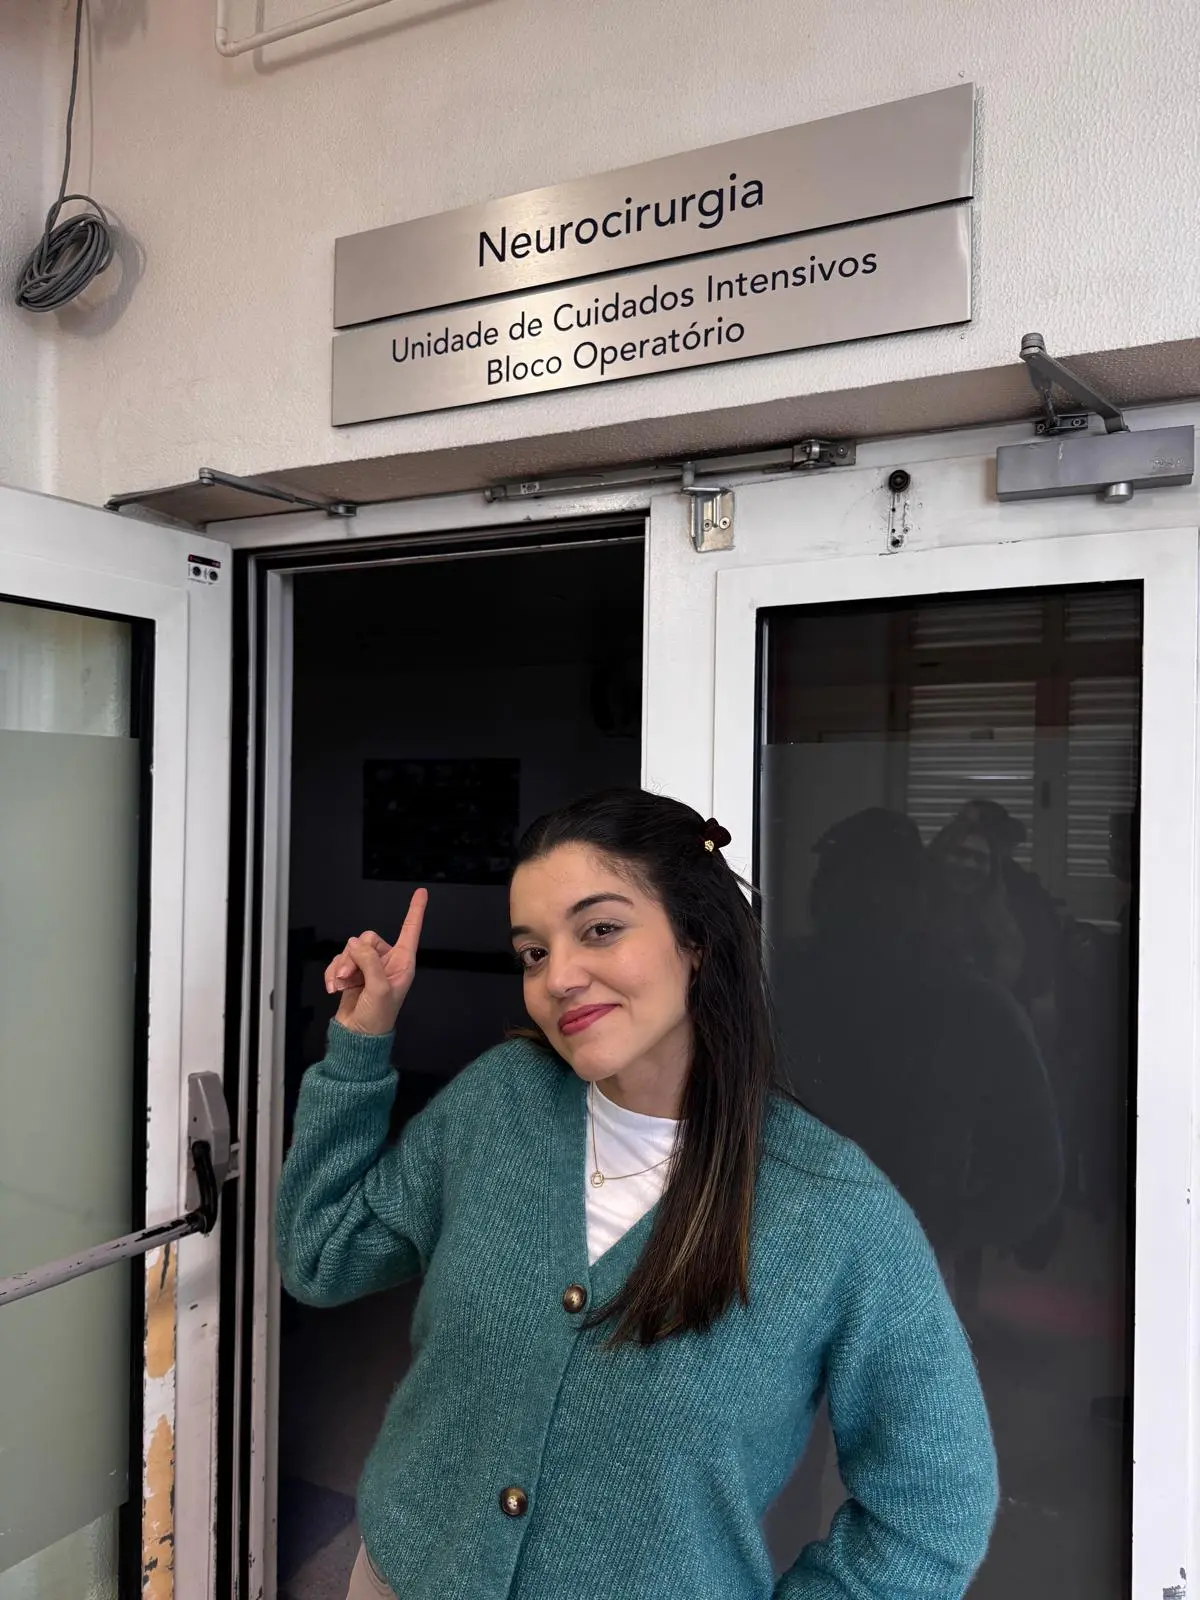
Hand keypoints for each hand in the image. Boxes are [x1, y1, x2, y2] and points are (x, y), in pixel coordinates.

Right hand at [325, 889, 427, 1035]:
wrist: (357, 1037)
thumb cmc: (377, 1018)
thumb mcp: (379, 988)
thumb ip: (369, 962)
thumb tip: (355, 944)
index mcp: (402, 963)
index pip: (410, 931)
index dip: (415, 911)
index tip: (421, 893)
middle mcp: (386, 962)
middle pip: (368, 938)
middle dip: (354, 956)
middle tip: (351, 977)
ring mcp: (368, 967)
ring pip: (350, 949)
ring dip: (342, 967)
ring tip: (344, 985)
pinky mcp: (351, 973)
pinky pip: (339, 960)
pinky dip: (334, 973)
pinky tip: (335, 987)